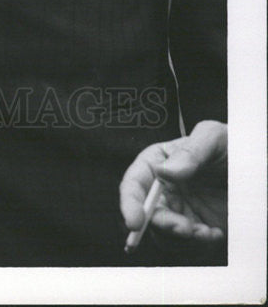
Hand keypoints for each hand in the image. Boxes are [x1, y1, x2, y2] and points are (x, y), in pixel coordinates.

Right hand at [119, 120, 226, 245]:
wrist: (254, 169)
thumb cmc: (231, 146)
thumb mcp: (213, 138)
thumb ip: (190, 151)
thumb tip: (163, 172)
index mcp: (159, 162)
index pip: (134, 182)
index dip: (129, 202)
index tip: (135, 221)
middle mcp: (164, 189)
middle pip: (147, 214)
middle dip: (163, 226)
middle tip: (185, 228)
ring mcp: (179, 210)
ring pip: (165, 235)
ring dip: (183, 239)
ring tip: (207, 231)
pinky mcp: (195, 227)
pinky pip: (187, 247)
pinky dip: (199, 246)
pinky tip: (216, 232)